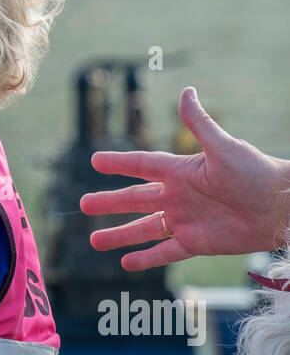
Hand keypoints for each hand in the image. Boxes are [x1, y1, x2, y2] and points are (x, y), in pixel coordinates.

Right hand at [79, 86, 289, 270]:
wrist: (281, 207)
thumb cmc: (256, 172)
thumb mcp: (224, 147)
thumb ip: (199, 124)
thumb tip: (186, 91)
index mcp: (181, 170)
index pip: (142, 165)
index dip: (119, 163)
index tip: (95, 161)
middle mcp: (178, 195)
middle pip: (135, 199)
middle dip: (109, 203)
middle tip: (83, 205)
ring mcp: (185, 220)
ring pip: (144, 229)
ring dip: (119, 234)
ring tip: (94, 240)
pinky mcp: (196, 243)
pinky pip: (165, 252)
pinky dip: (146, 258)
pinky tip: (126, 263)